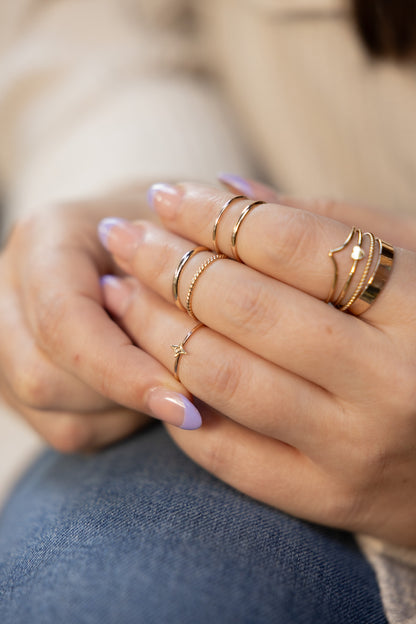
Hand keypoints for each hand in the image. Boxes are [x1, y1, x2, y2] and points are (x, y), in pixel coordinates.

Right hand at [0, 188, 201, 452]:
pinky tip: (141, 391)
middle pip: (41, 375)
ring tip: (166, 380)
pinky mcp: (18, 373)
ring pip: (48, 408)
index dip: (123, 371)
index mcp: (46, 238)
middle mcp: (8, 286)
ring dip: (118, 410)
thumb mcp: (182, 238)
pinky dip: (110, 422)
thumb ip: (176, 283)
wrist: (143, 239)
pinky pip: (59, 426)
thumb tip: (190, 356)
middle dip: (120, 394)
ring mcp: (5, 333)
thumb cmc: (168, 236)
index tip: (186, 403)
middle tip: (187, 396)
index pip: (64, 320)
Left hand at [99, 182, 415, 545]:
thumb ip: (330, 224)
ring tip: (122, 292)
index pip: (293, 245)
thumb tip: (230, 188)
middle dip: (169, 265)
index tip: (166, 194)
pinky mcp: (325, 499)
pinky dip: (176, 398)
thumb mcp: (413, 267)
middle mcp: (388, 384)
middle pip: (247, 310)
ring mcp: (354, 449)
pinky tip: (149, 361)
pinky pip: (225, 451)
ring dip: (155, 327)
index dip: (216, 213)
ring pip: (224, 378)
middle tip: (125, 238)